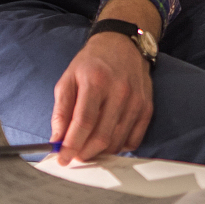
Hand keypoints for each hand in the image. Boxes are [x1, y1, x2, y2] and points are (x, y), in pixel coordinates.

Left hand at [51, 31, 153, 162]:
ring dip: (100, 153)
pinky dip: (119, 148)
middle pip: (102, 136)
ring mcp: (136, 101)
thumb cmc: (91, 63)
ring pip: (118, 141)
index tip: (62, 159)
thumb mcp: (68, 80)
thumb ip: (61, 111)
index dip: (71, 145)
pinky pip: (134, 140)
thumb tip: (57, 140)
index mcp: (96, 82)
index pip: (83, 122)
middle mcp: (120, 92)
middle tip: (75, 156)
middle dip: (85, 153)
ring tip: (88, 149)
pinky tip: (107, 142)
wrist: (123, 44)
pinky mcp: (147, 107)